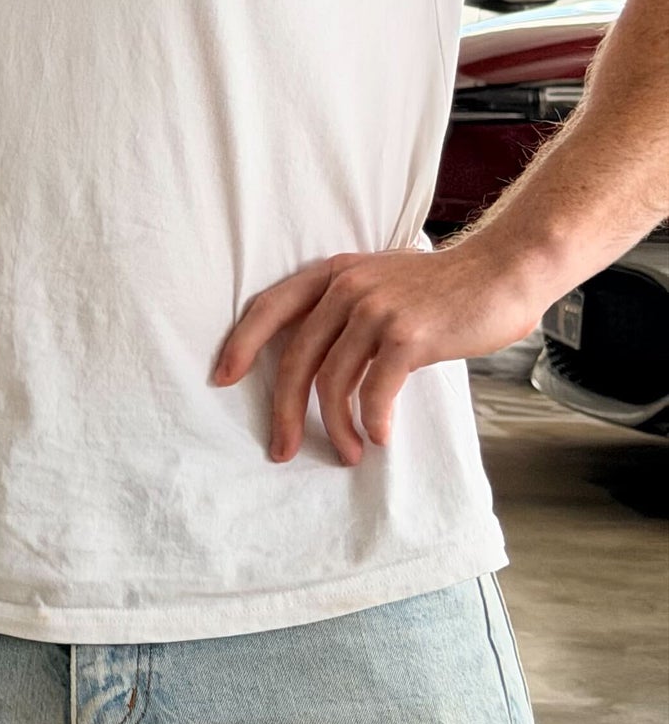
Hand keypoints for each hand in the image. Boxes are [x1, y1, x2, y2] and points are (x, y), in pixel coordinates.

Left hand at [213, 243, 547, 464]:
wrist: (502, 271)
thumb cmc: (443, 288)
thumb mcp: (380, 281)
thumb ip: (344, 308)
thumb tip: (315, 361)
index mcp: (333, 275)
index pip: (269, 308)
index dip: (241, 344)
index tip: (222, 378)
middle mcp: (347, 288)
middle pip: (296, 359)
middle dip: (284, 411)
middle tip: (280, 448)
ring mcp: (376, 310)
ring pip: (333, 382)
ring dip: (336, 427)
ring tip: (347, 452)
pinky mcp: (408, 336)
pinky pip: (375, 391)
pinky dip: (372, 422)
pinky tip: (379, 437)